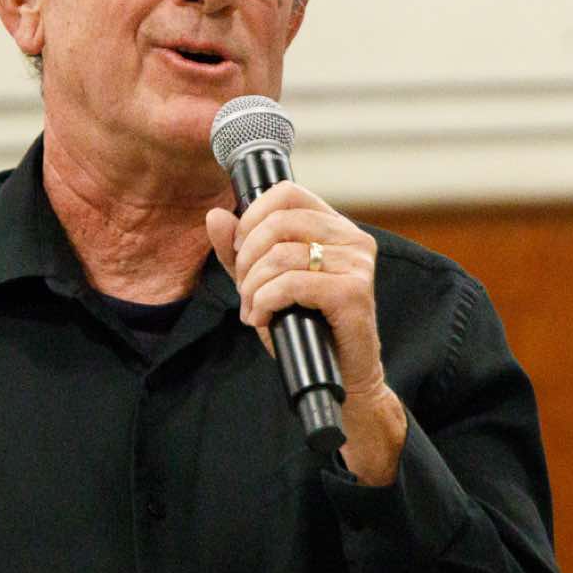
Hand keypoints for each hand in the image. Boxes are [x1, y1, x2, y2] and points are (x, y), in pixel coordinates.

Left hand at [206, 181, 406, 485]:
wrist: (343, 379)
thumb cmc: (307, 329)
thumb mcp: (266, 284)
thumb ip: (240, 251)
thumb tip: (216, 216)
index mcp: (336, 227)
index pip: (287, 193)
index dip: (252, 217)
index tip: (240, 250)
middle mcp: (353, 239)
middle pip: (279, 221)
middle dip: (247, 258)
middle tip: (244, 290)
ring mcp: (357, 265)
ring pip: (280, 255)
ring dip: (253, 287)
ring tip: (253, 309)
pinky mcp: (353, 292)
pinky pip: (292, 283)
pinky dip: (265, 302)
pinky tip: (262, 318)